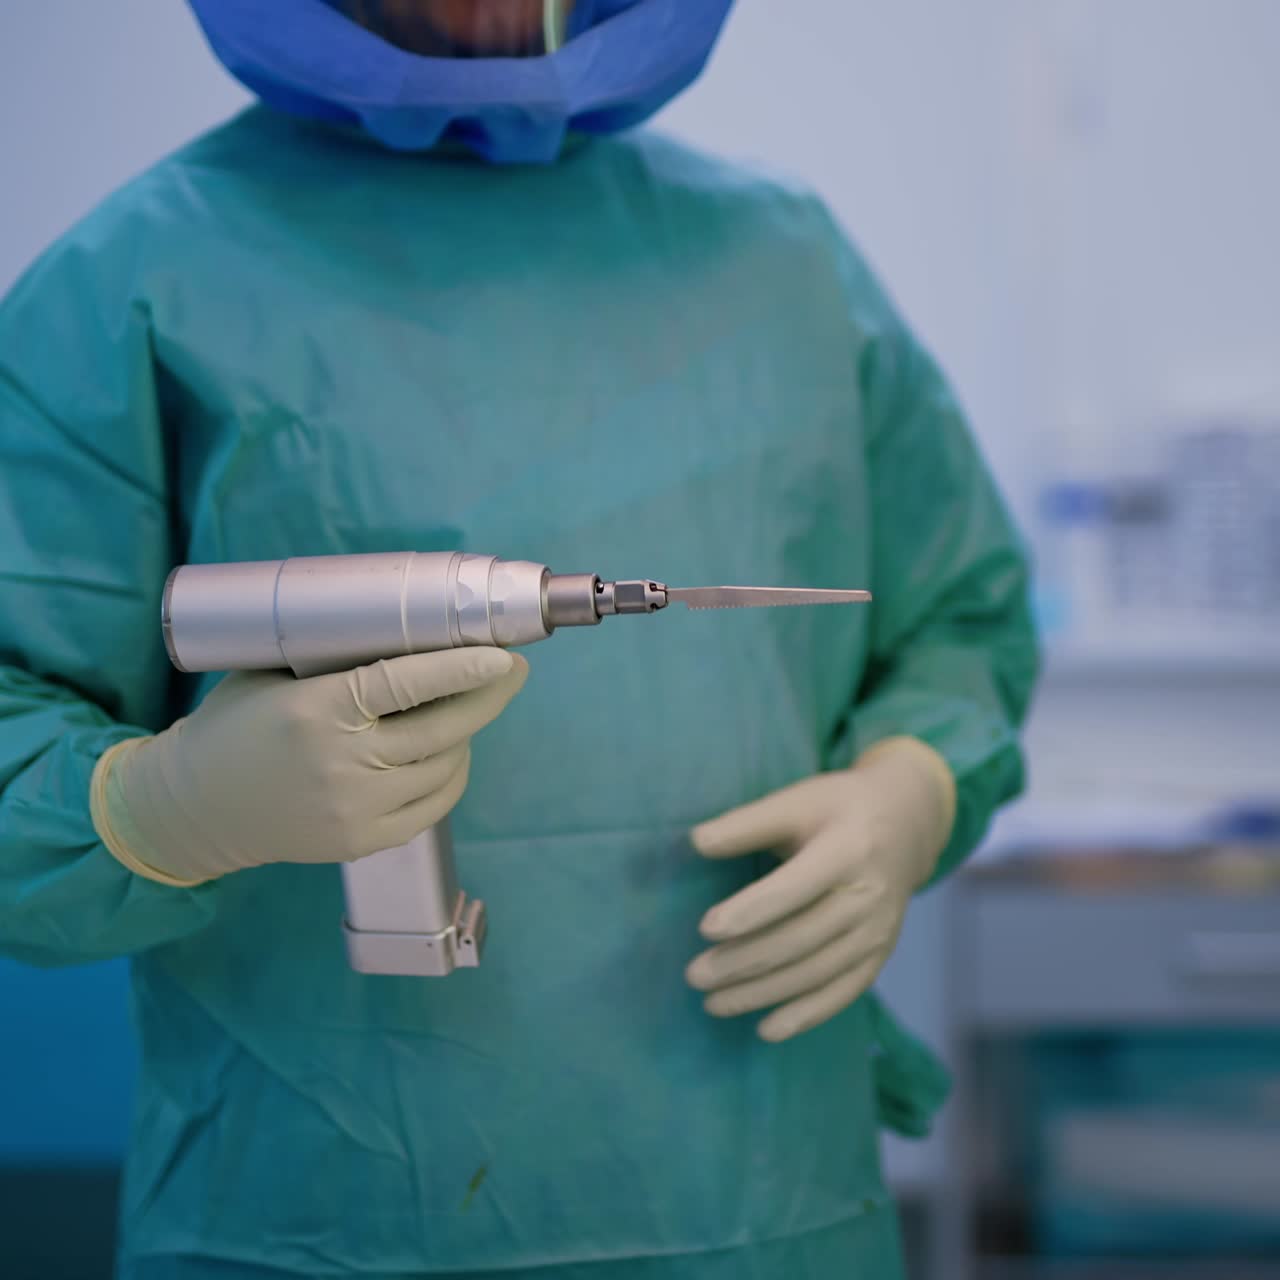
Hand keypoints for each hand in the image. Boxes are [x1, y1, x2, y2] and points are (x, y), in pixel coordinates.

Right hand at [90, 647, 527, 884]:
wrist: (194, 808)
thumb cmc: (234, 727)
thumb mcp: (271, 675)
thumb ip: (333, 658)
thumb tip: (407, 628)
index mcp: (316, 711)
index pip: (405, 685)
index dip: (461, 670)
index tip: (502, 655)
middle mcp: (342, 764)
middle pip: (440, 729)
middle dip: (488, 697)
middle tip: (513, 672)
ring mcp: (355, 809)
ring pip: (443, 767)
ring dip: (466, 734)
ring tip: (472, 706)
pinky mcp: (362, 842)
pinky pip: (432, 805)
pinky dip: (450, 774)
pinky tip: (451, 751)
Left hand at [685, 737, 954, 1042]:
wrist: (906, 823)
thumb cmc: (837, 809)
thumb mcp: (797, 801)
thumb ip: (747, 823)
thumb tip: (696, 842)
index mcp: (848, 849)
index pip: (793, 890)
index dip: (749, 912)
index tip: (705, 929)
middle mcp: (869, 896)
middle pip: (799, 939)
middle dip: (743, 963)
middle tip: (694, 975)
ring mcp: (878, 931)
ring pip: (814, 973)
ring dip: (762, 994)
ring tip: (713, 1002)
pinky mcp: (880, 954)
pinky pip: (842, 993)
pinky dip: (805, 1015)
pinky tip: (766, 1029)